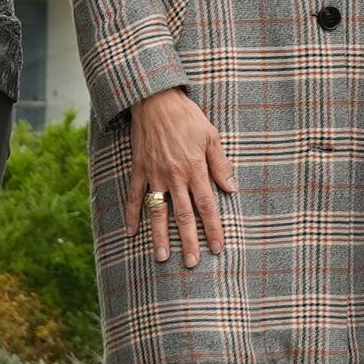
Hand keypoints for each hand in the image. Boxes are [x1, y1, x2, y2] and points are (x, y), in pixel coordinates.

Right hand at [130, 90, 233, 265]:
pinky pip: (133, 196)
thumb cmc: (187, 117)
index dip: (213, 229)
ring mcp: (154, 174)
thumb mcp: (211, 136)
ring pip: (158, 211)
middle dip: (189, 241)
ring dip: (160, 235)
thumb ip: (221, 165)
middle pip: (184, 215)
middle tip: (191, 263)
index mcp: (195, 169)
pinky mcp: (139, 169)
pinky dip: (131, 214)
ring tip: (162, 256)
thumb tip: (232, 189)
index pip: (207, 206)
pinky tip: (131, 232)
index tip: (217, 248)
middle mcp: (175, 176)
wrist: (156, 99)